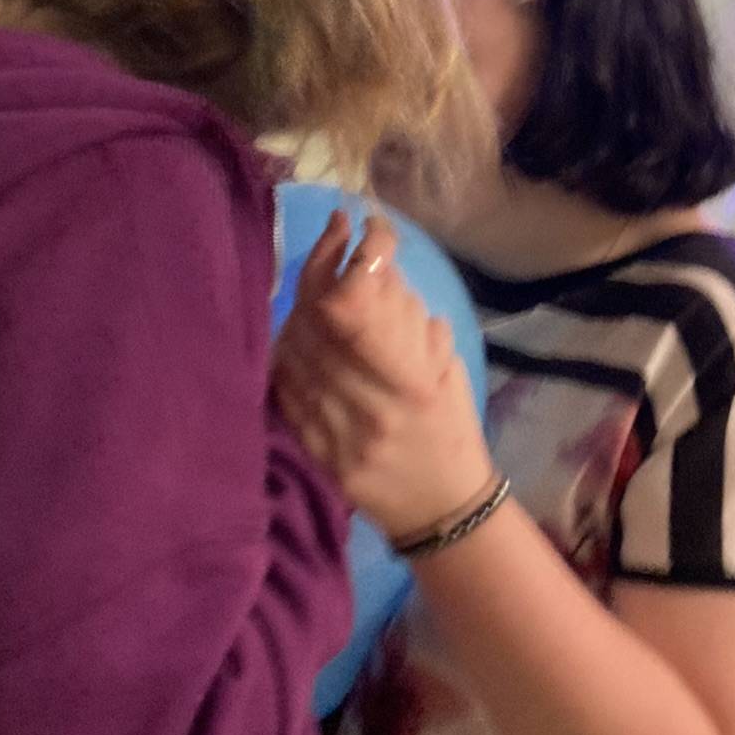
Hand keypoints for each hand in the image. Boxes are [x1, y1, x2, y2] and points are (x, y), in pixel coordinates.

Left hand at [274, 213, 495, 544]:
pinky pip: (284, 389)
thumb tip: (371, 263)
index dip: (349, 257)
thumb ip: (409, 320)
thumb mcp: (447, 368)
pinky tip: (296, 334)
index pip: (357, 308)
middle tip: (332, 239)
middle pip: (317, 323)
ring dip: (299, 307)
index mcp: (411, 386)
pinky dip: (286, 352)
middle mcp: (367, 410)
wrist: (440, 509)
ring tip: (316, 286)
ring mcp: (334, 435)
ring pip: (293, 351)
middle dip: (321, 267)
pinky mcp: (313, 452)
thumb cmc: (451, 428)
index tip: (358, 225)